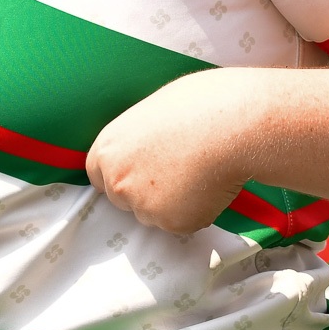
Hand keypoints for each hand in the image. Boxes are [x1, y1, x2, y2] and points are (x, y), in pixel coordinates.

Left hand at [86, 68, 255, 234]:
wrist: (231, 125)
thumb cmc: (199, 106)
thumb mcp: (153, 112)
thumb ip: (137, 138)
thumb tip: (145, 145)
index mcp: (109, 148)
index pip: (98, 174)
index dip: (120, 174)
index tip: (136, 173)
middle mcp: (118, 180)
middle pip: (123, 198)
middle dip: (144, 191)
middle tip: (175, 171)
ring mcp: (143, 205)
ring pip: (154, 213)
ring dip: (171, 202)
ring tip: (197, 171)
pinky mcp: (171, 222)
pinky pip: (183, 223)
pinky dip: (196, 211)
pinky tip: (209, 185)